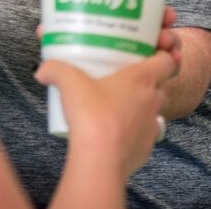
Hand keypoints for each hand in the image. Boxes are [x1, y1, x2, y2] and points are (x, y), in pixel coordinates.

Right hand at [34, 7, 181, 179]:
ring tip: (117, 102)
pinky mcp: (145, 147)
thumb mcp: (69, 83)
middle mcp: (152, 100)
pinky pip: (142, 133)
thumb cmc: (92, 115)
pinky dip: (132, 128)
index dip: (164, 53)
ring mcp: (151, 125)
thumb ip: (55, 69)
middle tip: (125, 75)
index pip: (168, 59)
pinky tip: (114, 127)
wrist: (100, 159)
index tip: (152, 51)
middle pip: (160, 84)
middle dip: (147, 80)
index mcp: (142, 78)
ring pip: (152, 109)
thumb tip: (42, 69)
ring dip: (140, 104)